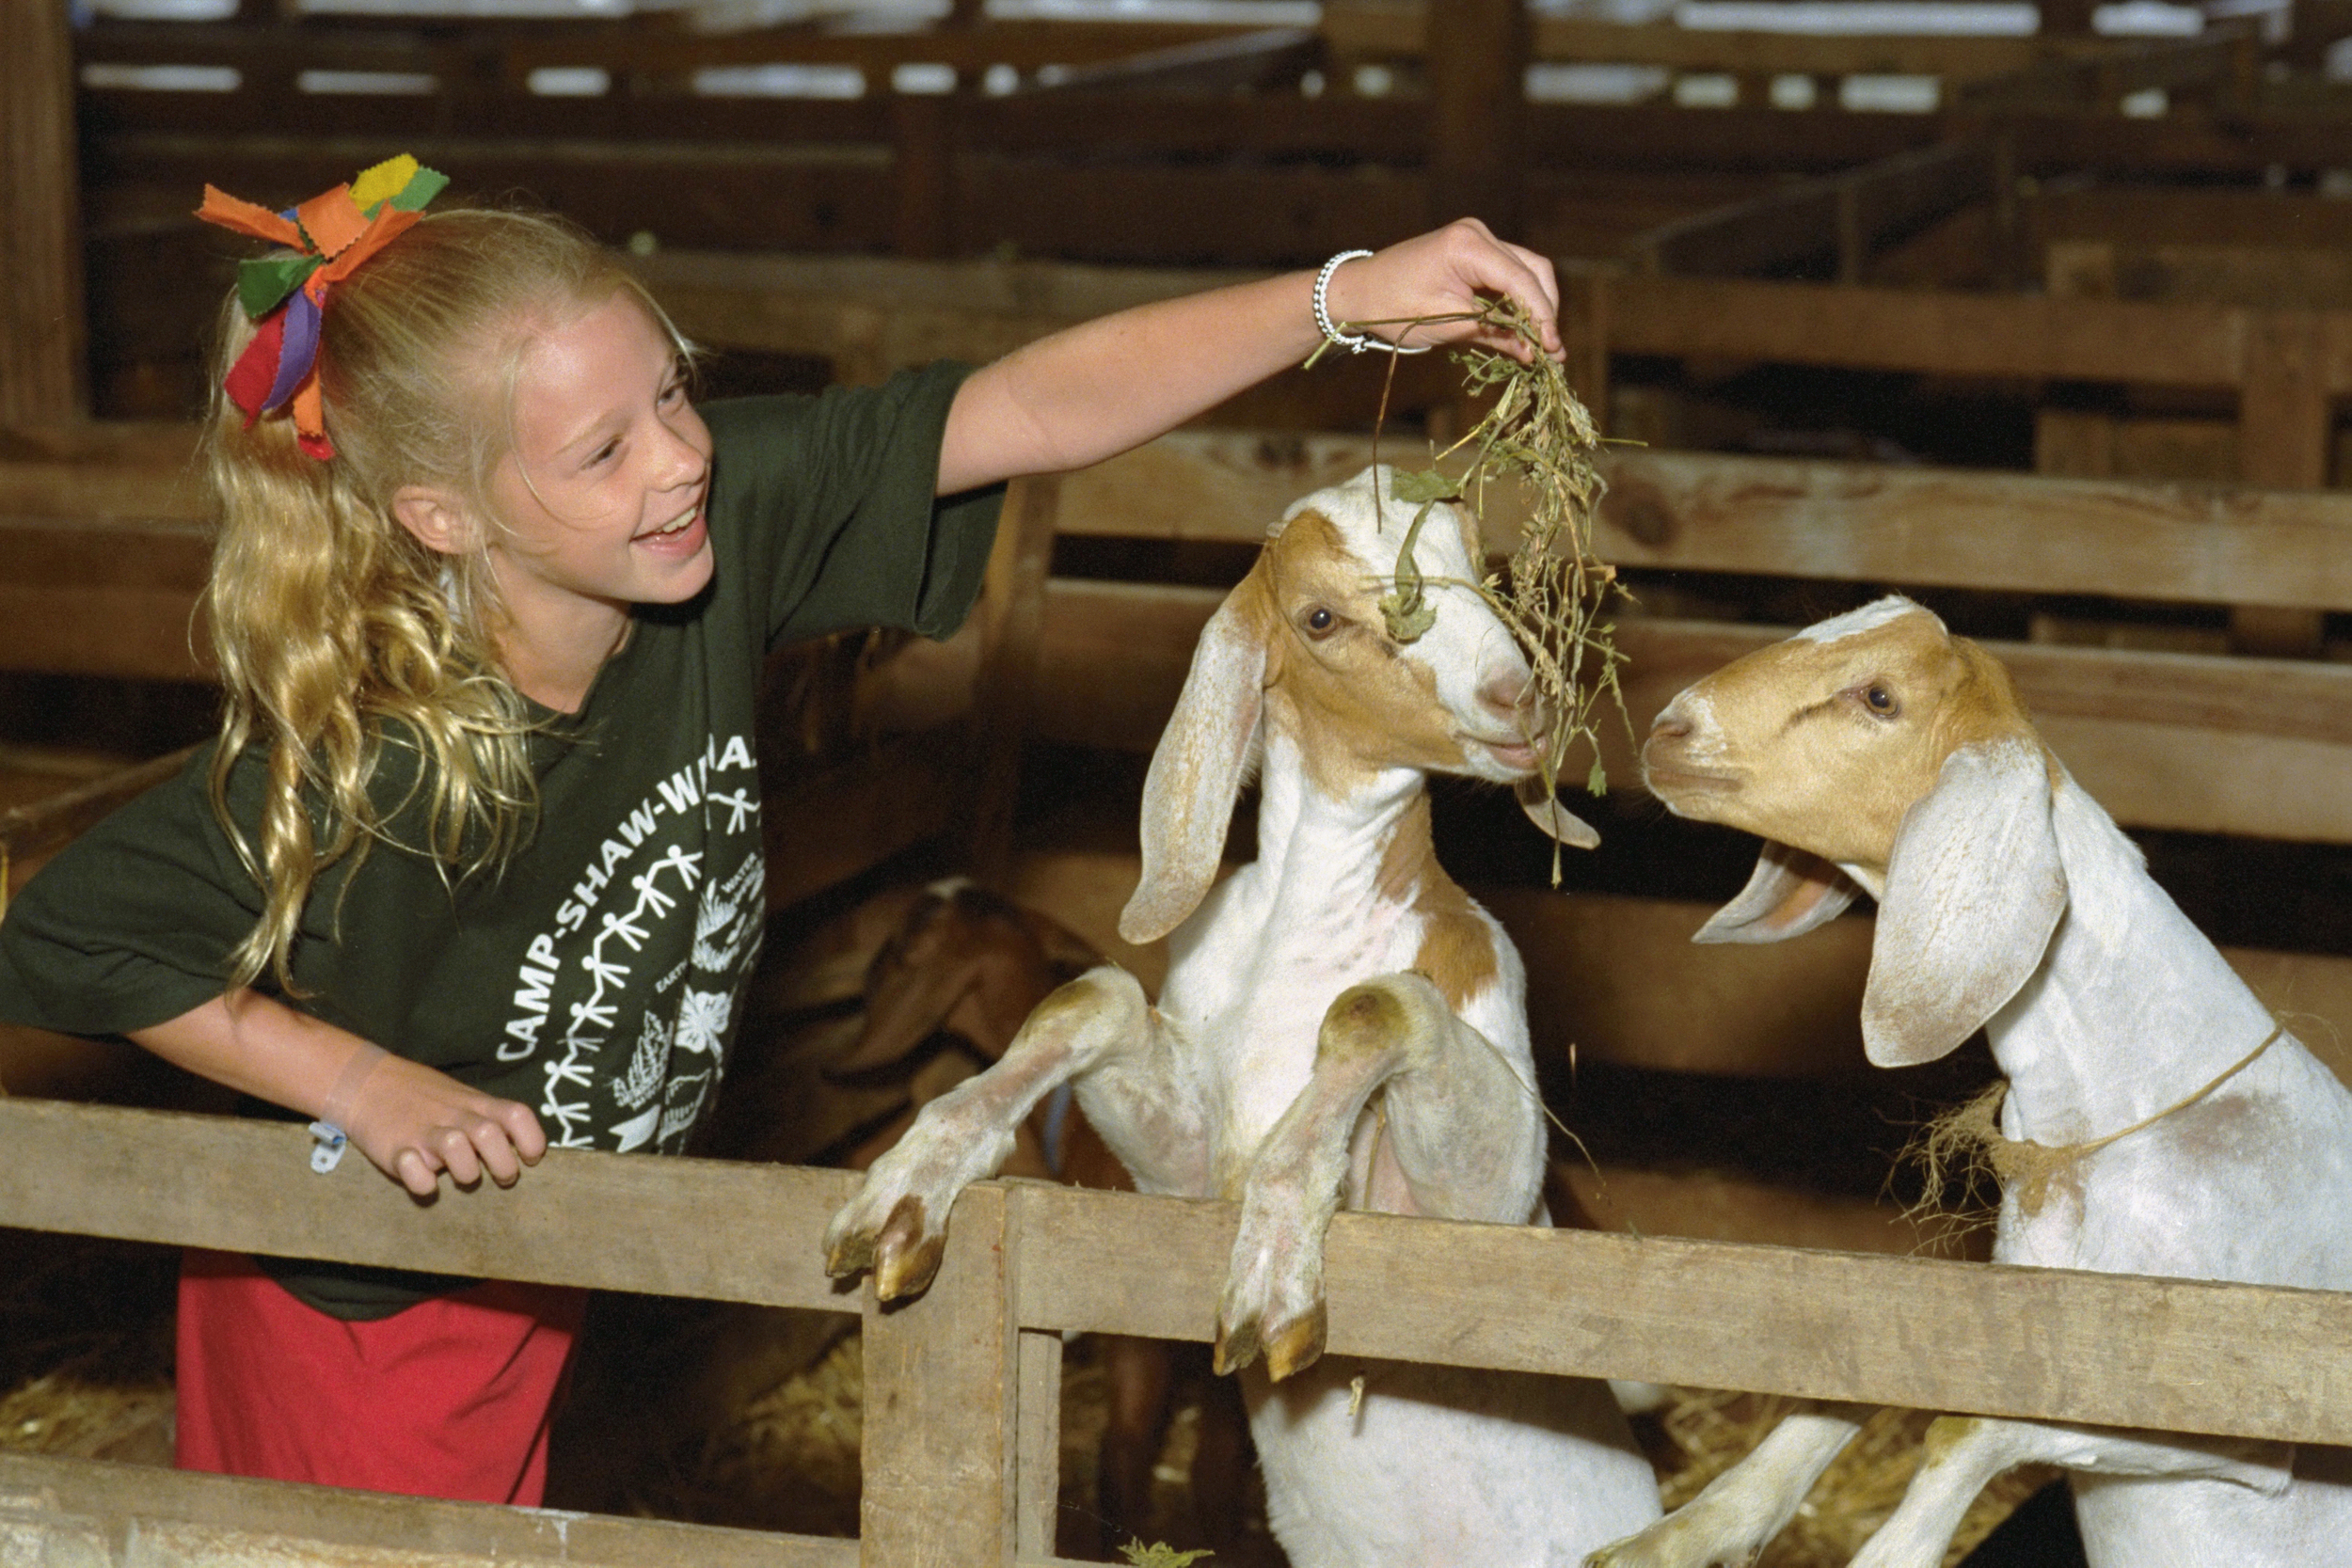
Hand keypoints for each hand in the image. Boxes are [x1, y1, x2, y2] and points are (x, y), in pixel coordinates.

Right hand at [334, 1049, 547, 1196]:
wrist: (364, 1081)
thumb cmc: (422, 1096)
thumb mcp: (462, 1097)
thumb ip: (489, 1117)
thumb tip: (519, 1146)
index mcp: (476, 1104)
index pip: (517, 1115)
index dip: (532, 1139)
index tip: (531, 1159)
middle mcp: (454, 1117)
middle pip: (491, 1136)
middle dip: (504, 1165)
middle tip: (502, 1178)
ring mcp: (424, 1132)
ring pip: (456, 1148)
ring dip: (466, 1171)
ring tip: (460, 1176)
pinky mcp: (396, 1149)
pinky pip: (414, 1171)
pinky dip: (421, 1182)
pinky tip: (422, 1178)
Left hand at [1318, 218, 1562, 362]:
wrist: (1356, 292)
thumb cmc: (1392, 308)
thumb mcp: (1446, 326)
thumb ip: (1494, 334)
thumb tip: (1535, 353)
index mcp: (1468, 245)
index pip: (1521, 280)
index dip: (1542, 316)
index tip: (1553, 349)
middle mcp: (1478, 234)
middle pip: (1533, 270)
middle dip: (1545, 310)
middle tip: (1552, 350)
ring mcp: (1477, 239)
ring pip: (1525, 271)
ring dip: (1535, 307)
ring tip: (1542, 346)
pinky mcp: (1473, 252)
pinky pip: (1507, 276)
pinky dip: (1517, 303)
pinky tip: (1523, 331)